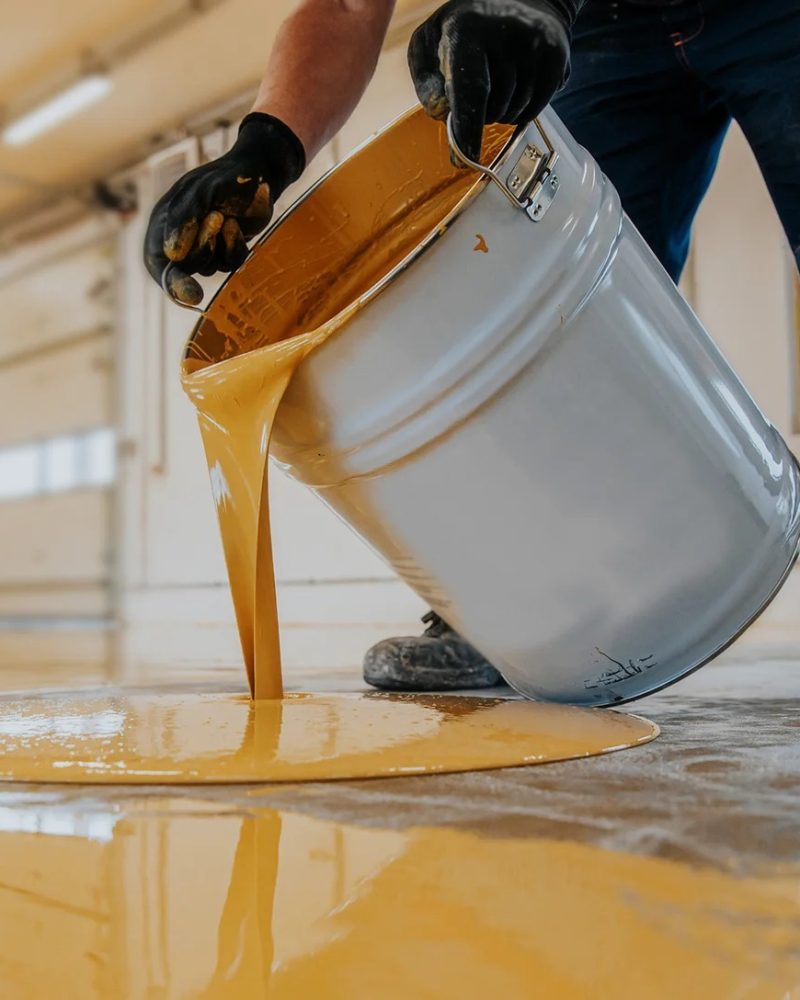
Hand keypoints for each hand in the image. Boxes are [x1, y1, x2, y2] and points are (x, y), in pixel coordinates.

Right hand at [144, 113, 304, 304]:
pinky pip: (229, 263)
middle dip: (202, 246)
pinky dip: (235, 246)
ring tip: (225, 215)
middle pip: (185, 269)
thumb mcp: (200, 191)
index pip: (158, 263)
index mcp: (163, 224)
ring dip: (219, 244)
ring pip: (209, 268)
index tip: (191, 295)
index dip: (172, 282)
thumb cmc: (223, 177)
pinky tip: (236, 224)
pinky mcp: (226, 251)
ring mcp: (205, 247)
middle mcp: (181, 240)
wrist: (256, 172)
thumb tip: (172, 254)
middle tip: (215, 217)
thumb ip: (184, 219)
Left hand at [408, 0, 570, 162]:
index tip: (464, 158)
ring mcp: (536, 44)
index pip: (471, 90)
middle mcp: (506, 33)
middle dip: (480, 116)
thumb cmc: (465, 28)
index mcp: (468, 28)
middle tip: (479, 91)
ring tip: (498, 82)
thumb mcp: (430, 42)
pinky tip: (515, 86)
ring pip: (515, 112)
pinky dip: (521, 110)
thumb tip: (441, 114)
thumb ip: (426, 80)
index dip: (468, 130)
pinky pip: (535, 109)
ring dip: (501, 112)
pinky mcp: (556, 56)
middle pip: (492, 109)